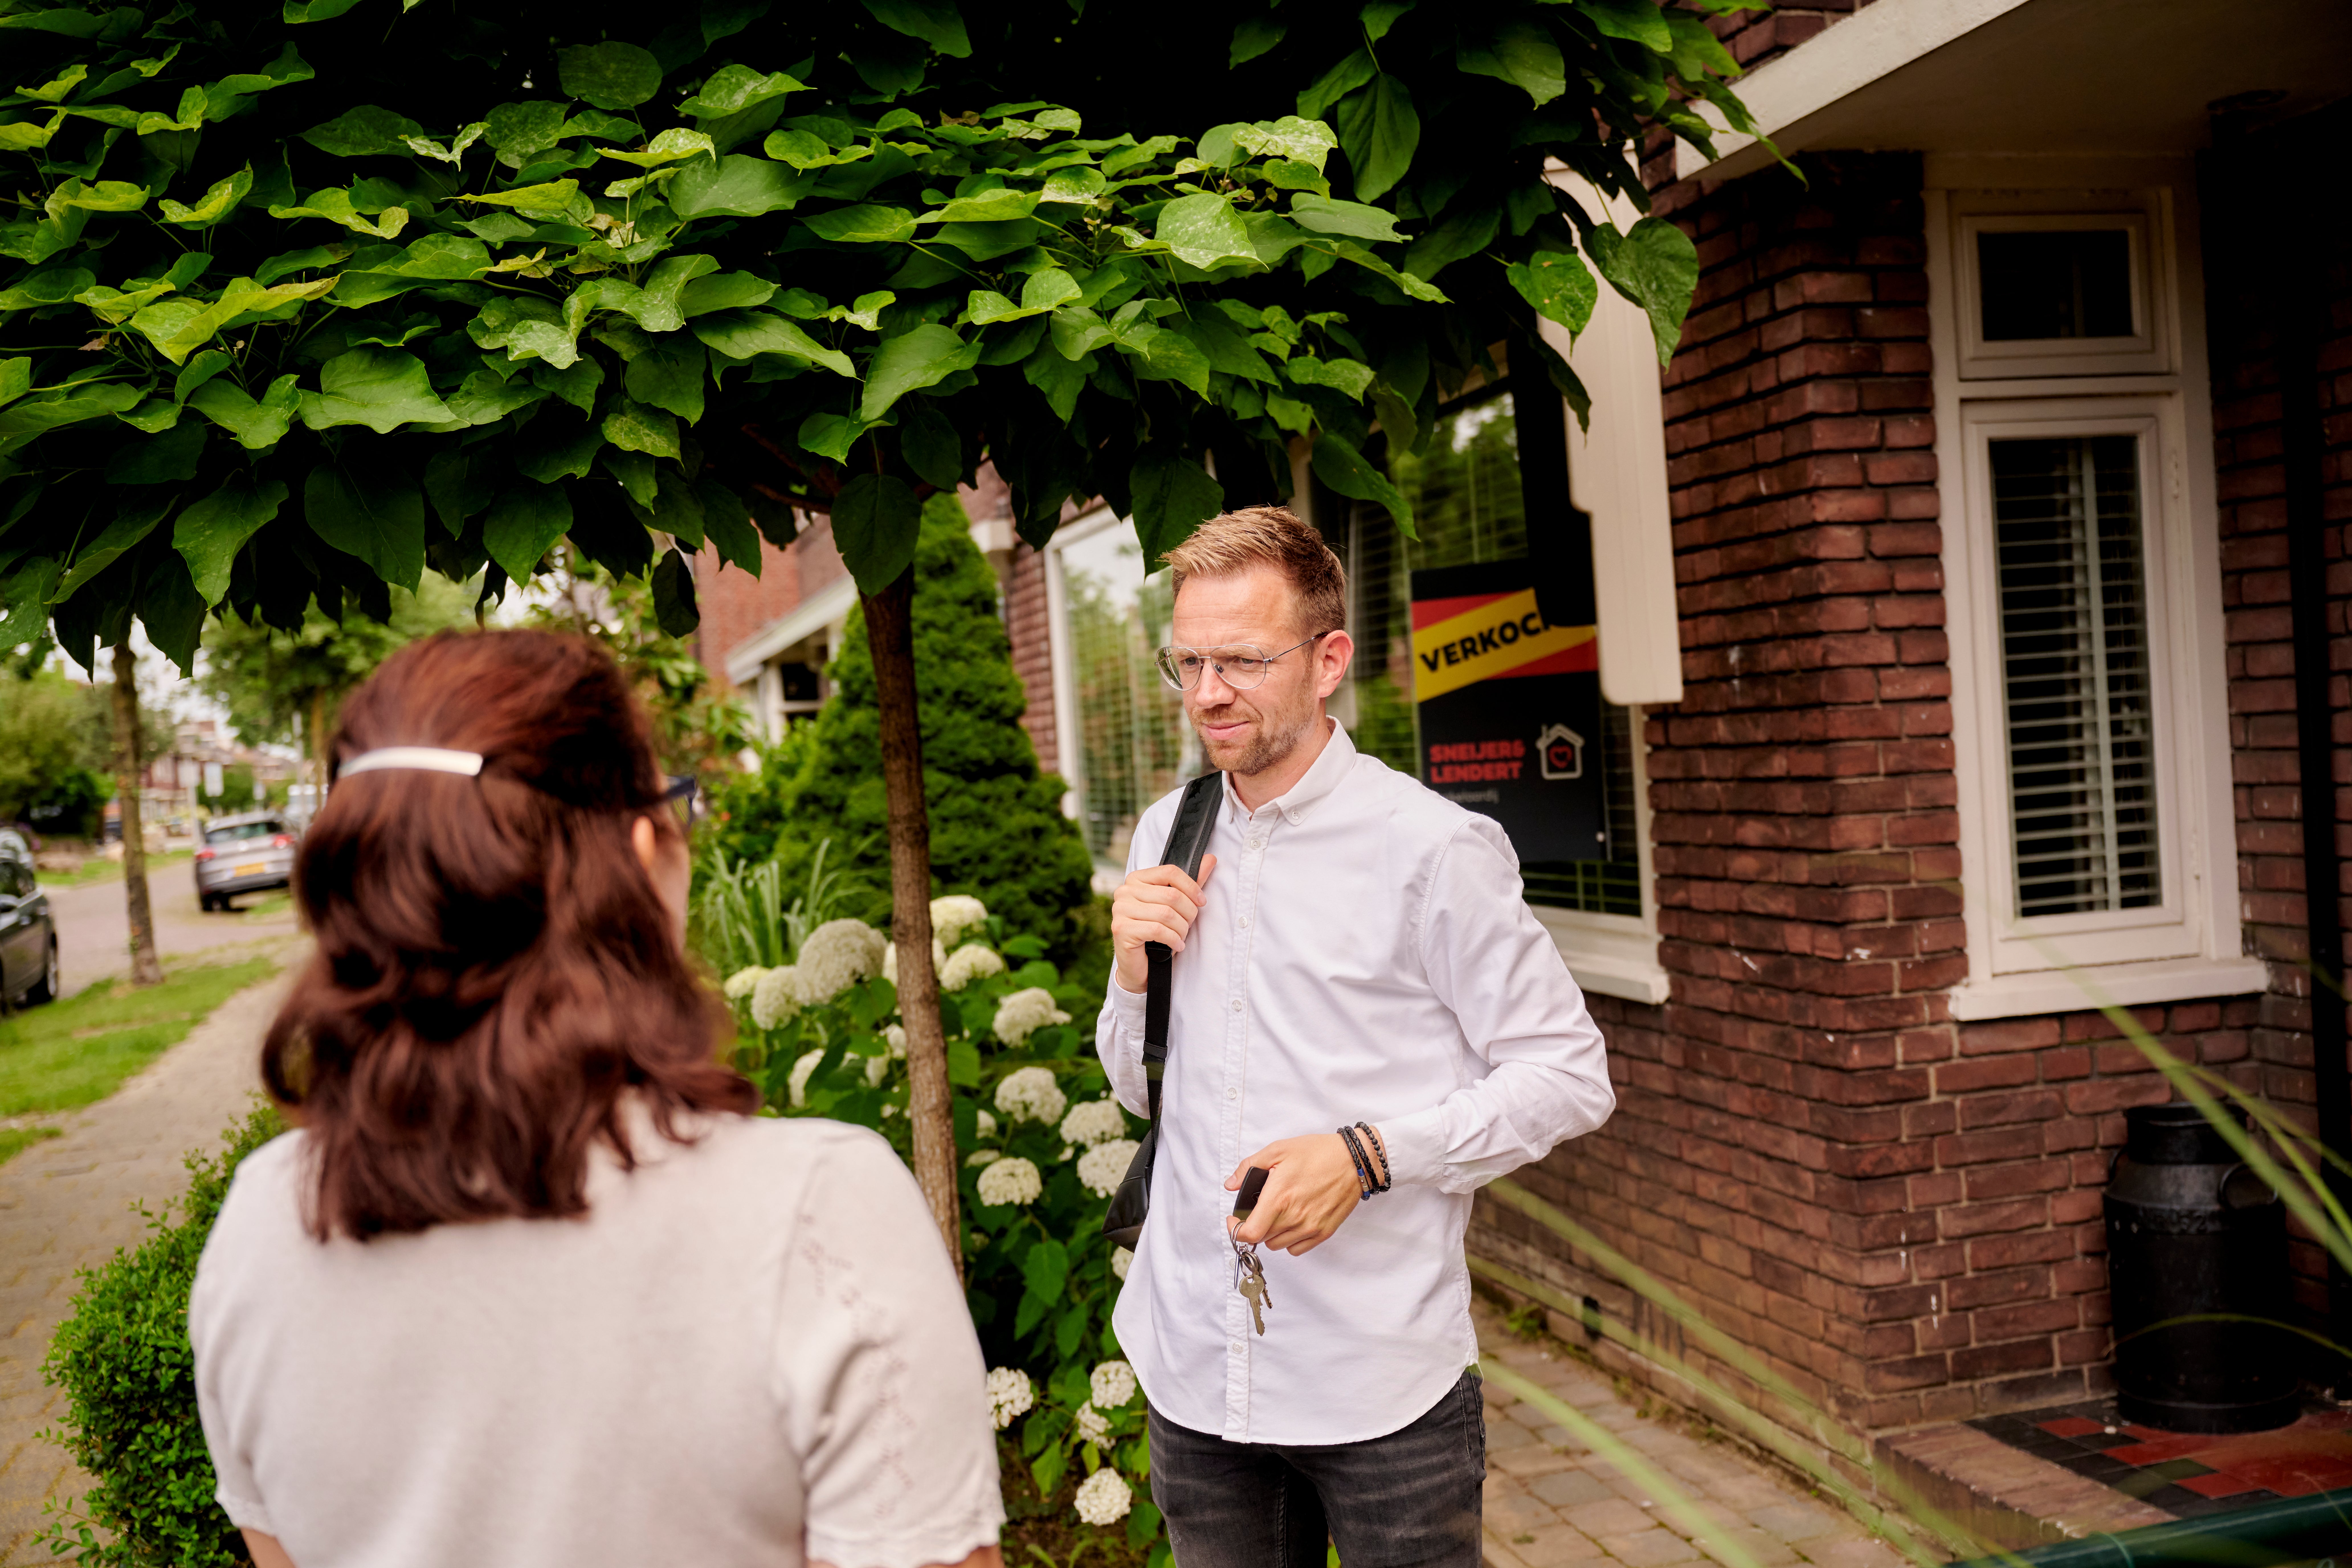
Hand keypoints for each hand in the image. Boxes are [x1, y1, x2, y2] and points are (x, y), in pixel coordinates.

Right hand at [1110, 855, 1217, 993]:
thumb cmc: (1158, 933)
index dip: (1192, 887)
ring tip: (1181, 937)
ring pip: (1166, 914)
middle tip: (1188, 927)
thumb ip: (1191, 882)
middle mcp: (1124, 891)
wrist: (1140, 966)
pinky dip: (1173, 940)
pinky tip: (1176, 946)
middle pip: (1171, 895)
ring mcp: (1119, 910)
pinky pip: (1157, 930)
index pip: (1170, 871)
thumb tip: (1211, 858)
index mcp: (1136, 879)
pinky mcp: (1121, 929)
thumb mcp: (1176, 905)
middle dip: (1188, 914)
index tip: (1202, 902)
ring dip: (1181, 929)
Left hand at [1225, 1131, 1383, 1255]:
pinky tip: (1292, 1222)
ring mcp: (1310, 1227)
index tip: (1234, 1220)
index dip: (1235, 1230)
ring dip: (1271, 1233)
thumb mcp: (1278, 1149)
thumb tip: (1231, 1184)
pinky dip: (1289, 1240)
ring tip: (1278, 1213)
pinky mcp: (1323, 1232)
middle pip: (1261, 1239)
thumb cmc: (1318, 1153)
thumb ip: (1249, 1167)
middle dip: (1254, 1225)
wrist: (1354, 1160)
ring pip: (1277, 1245)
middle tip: (1259, 1209)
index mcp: (1278, 1197)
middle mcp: (1293, 1217)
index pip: (1249, 1233)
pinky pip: (1297, 1249)